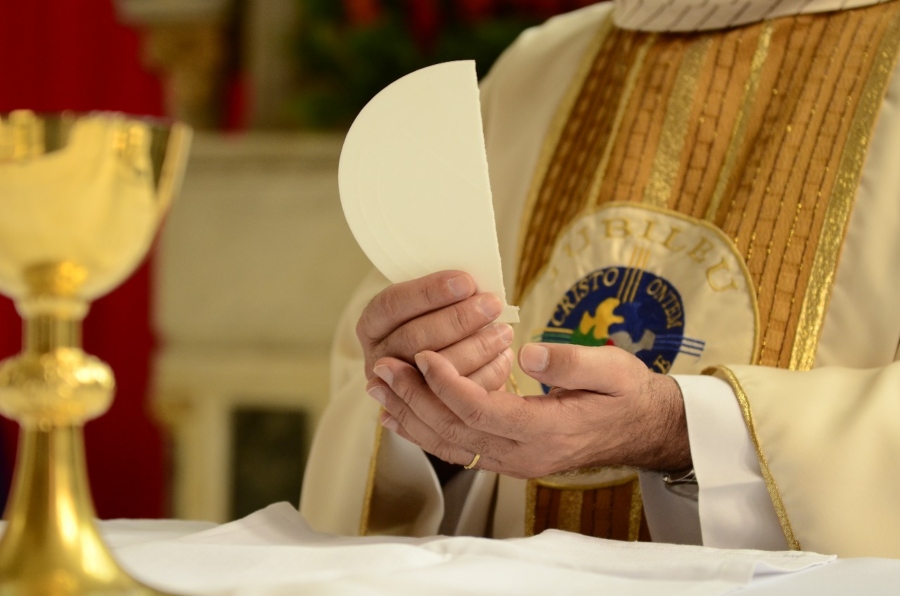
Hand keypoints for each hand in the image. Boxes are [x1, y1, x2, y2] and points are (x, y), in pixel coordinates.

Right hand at [357, 270, 512, 390]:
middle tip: (491, 305)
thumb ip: (443, 298)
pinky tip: (504, 356)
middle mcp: (379, 359)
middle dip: (457, 319)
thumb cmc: (440, 325)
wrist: (444, 368)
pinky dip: (486, 374)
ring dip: (476, 347)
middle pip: (413, 338)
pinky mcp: (428, 414)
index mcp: (372, 325)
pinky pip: (457, 398)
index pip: (392, 305)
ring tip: (503, 331)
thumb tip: (470, 287)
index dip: (428, 293)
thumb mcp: (432, 308)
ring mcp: (400, 391)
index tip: (466, 282)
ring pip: (436, 371)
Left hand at [367, 343, 690, 477]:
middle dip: (414, 398)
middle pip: (455, 432)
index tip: (423, 355)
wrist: (639, 428)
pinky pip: (457, 449)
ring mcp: (513, 462)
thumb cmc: (625, 393)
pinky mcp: (507, 458)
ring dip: (411, 416)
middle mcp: (523, 455)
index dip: (448, 384)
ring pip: (449, 445)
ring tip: (380, 387)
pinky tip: (400, 414)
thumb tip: (528, 354)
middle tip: (384, 368)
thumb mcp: (612, 369)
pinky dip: (424, 431)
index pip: (482, 412)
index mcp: (547, 431)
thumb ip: (572, 362)